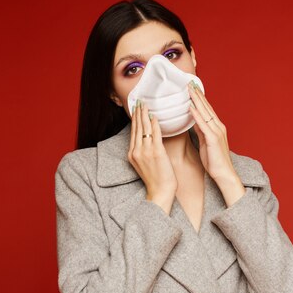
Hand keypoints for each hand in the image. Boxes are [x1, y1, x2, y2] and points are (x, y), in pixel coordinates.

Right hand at [128, 99, 177, 213]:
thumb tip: (148, 139)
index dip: (134, 118)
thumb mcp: (144, 164)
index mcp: (132, 154)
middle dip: (138, 113)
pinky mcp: (156, 153)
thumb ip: (144, 151)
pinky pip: (155, 135)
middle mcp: (136, 151)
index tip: (135, 108)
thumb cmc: (156, 179)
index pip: (133, 132)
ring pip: (144, 129)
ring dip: (144, 114)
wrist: (160, 192)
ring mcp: (145, 152)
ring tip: (145, 104)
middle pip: (136, 128)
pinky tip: (154, 116)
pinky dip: (154, 124)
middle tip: (139, 101)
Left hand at [187, 81, 239, 184]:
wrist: (224, 174)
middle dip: (198, 94)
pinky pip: (204, 125)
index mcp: (216, 127)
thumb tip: (194, 121)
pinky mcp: (213, 140)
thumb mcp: (205, 142)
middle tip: (189, 82)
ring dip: (197, 101)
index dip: (199, 98)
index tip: (192, 88)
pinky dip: (197, 115)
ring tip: (189, 90)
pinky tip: (191, 108)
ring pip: (205, 113)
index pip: (207, 109)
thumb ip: (201, 131)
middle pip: (206, 107)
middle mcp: (218, 127)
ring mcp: (217, 132)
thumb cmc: (214, 161)